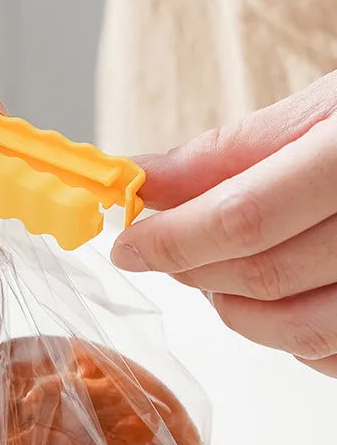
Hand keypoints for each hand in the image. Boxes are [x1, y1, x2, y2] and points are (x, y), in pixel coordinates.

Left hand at [111, 73, 336, 377]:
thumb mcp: (328, 107)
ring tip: (217, 273)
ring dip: (237, 311)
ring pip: (302, 332)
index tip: (127, 245)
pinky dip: (292, 337)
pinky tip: (282, 297)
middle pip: (265, 278)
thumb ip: (233, 149)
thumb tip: (144, 178)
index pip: (246, 219)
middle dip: (192, 270)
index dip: (173, 240)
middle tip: (159, 250)